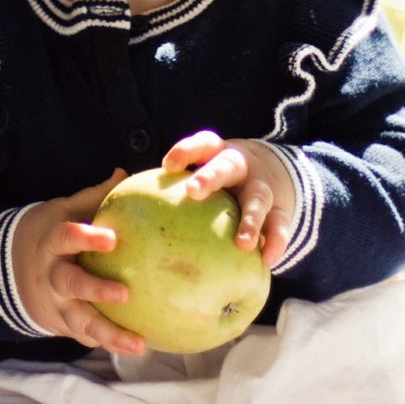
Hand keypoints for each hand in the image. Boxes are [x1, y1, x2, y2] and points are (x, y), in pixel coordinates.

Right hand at [10, 169, 144, 355]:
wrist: (10, 271)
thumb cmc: (50, 235)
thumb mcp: (63, 212)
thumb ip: (93, 197)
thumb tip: (124, 174)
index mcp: (52, 245)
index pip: (66, 238)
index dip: (85, 238)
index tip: (111, 239)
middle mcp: (52, 277)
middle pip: (71, 284)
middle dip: (96, 290)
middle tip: (124, 294)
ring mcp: (57, 305)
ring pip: (81, 322)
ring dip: (109, 334)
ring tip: (138, 344)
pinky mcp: (64, 325)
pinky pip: (88, 337)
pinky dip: (110, 344)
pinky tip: (137, 348)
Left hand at [163, 130, 297, 268]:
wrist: (276, 171)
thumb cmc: (223, 180)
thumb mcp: (205, 172)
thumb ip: (174, 189)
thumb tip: (124, 212)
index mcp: (218, 153)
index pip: (202, 144)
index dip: (186, 151)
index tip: (169, 166)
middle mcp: (242, 166)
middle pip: (227, 165)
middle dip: (210, 176)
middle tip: (193, 191)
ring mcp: (263, 187)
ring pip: (258, 198)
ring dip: (251, 219)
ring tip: (243, 242)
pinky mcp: (281, 208)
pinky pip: (281, 225)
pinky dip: (275, 241)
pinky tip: (267, 259)